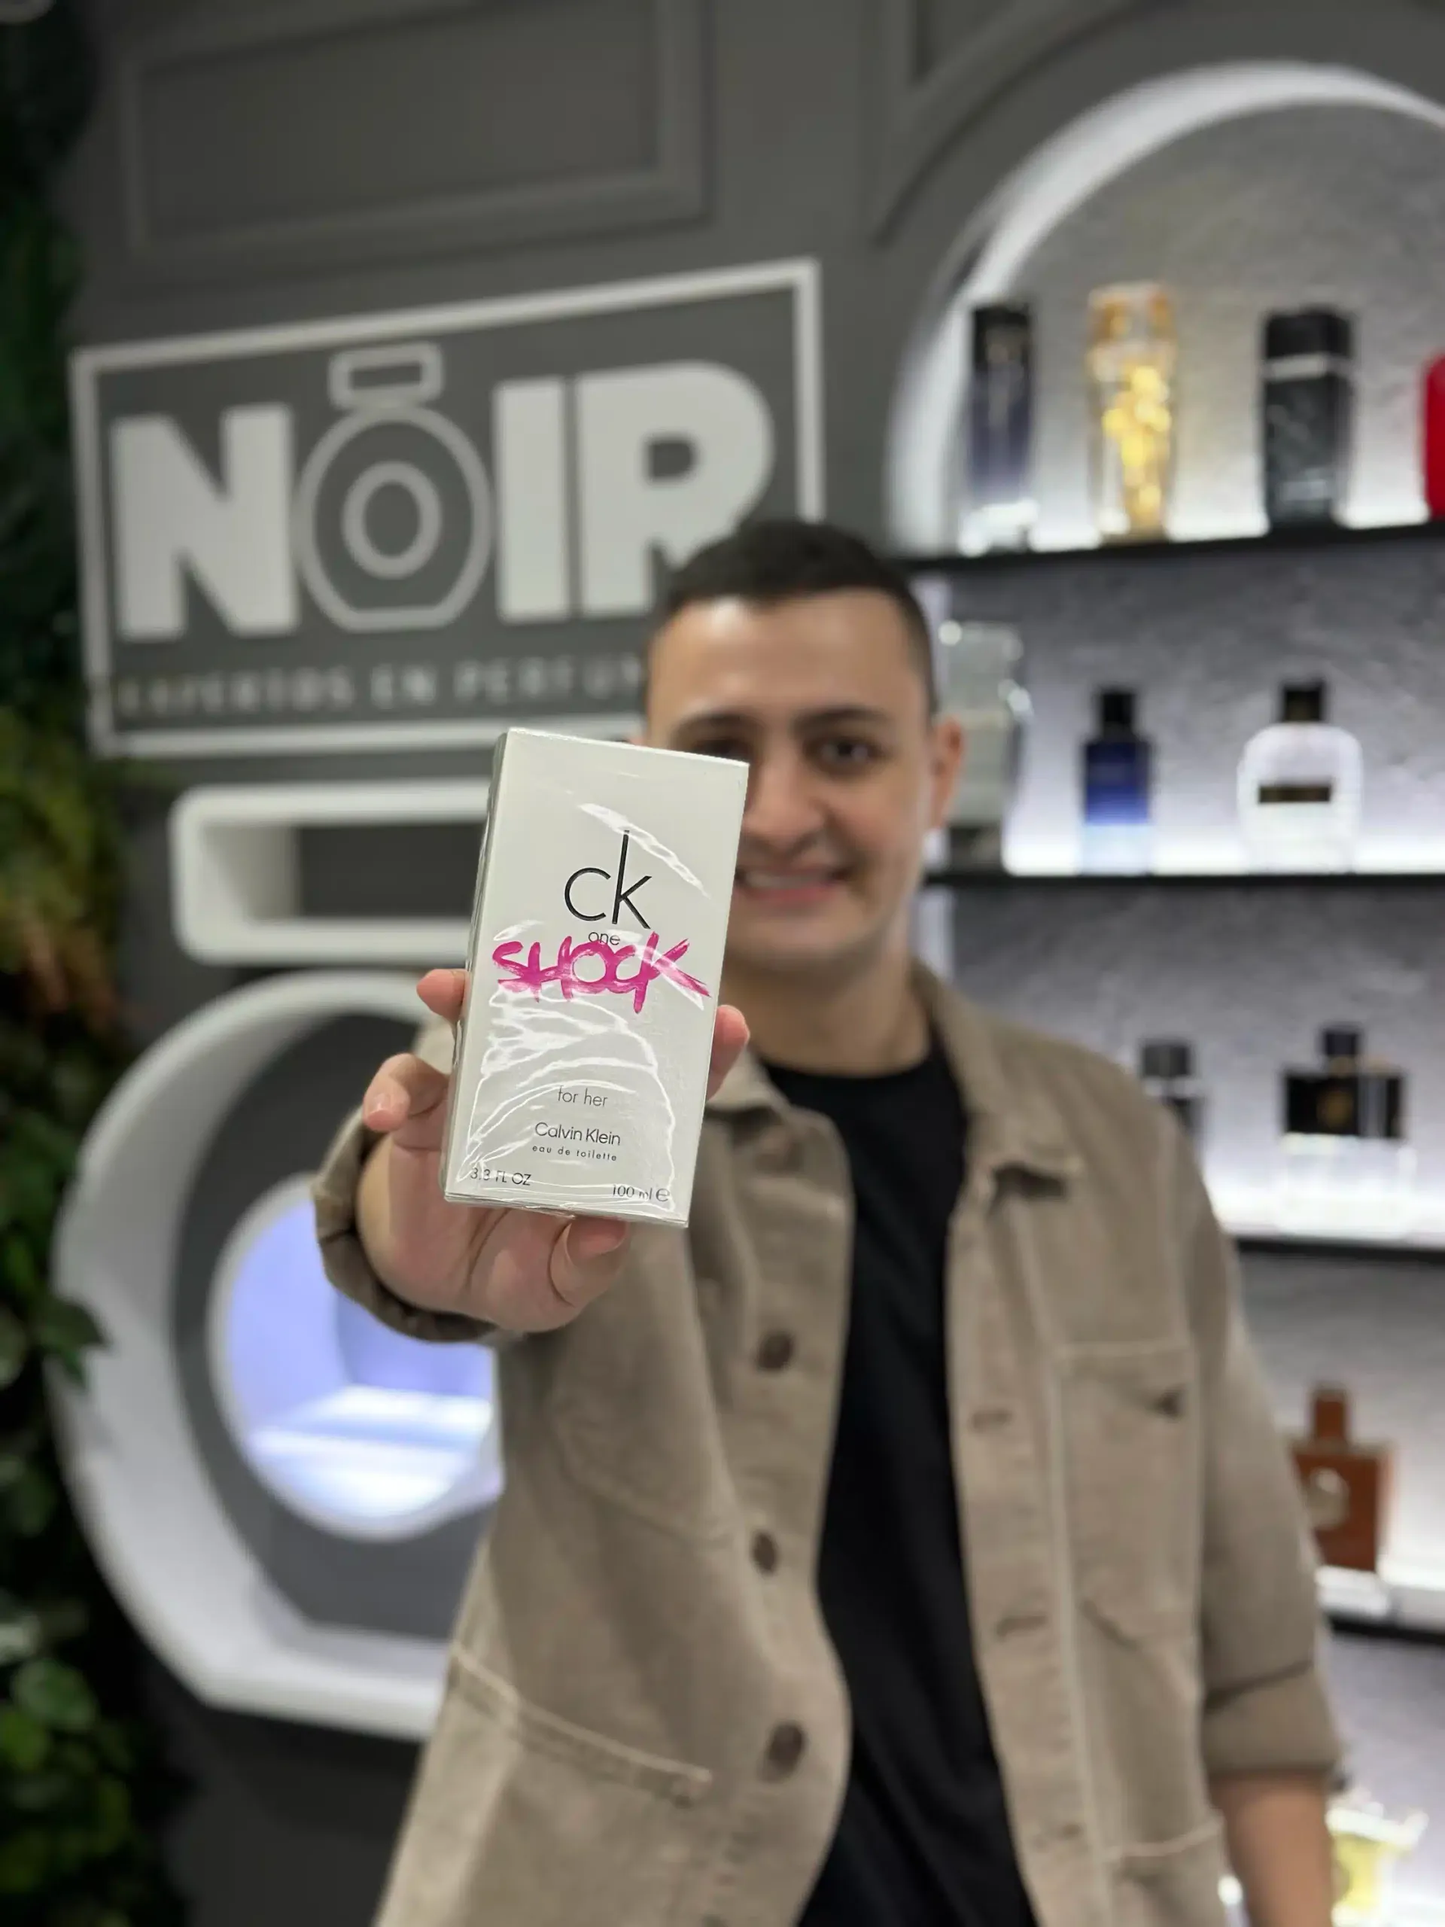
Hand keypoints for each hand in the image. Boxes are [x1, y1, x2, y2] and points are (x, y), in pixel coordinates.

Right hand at [355, 968, 748, 1333]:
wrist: (446, 1281)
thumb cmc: (526, 1269)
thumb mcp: (562, 1281)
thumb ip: (589, 1263)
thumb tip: (610, 1232)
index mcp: (603, 1132)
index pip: (661, 1083)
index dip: (699, 1053)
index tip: (729, 1021)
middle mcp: (552, 1095)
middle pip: (571, 1027)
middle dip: (573, 985)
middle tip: (572, 958)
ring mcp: (487, 1094)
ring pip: (479, 1030)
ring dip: (464, 1000)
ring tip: (445, 990)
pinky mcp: (427, 1114)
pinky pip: (405, 1088)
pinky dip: (391, 1093)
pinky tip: (386, 1114)